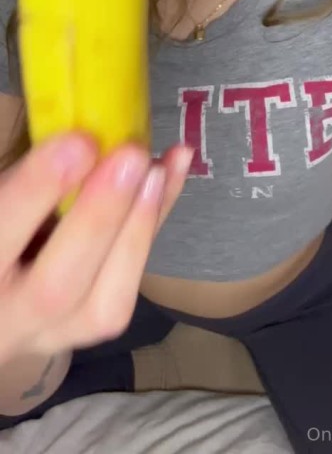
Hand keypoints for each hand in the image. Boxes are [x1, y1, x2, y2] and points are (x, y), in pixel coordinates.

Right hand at [0, 132, 192, 364]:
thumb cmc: (0, 225)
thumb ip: (27, 181)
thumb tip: (85, 139)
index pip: (0, 235)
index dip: (39, 190)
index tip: (80, 142)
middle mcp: (6, 317)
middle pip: (55, 287)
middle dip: (101, 216)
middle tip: (133, 155)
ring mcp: (50, 335)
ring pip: (103, 305)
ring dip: (139, 229)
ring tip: (159, 168)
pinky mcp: (89, 329)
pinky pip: (129, 289)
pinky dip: (153, 227)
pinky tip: (171, 175)